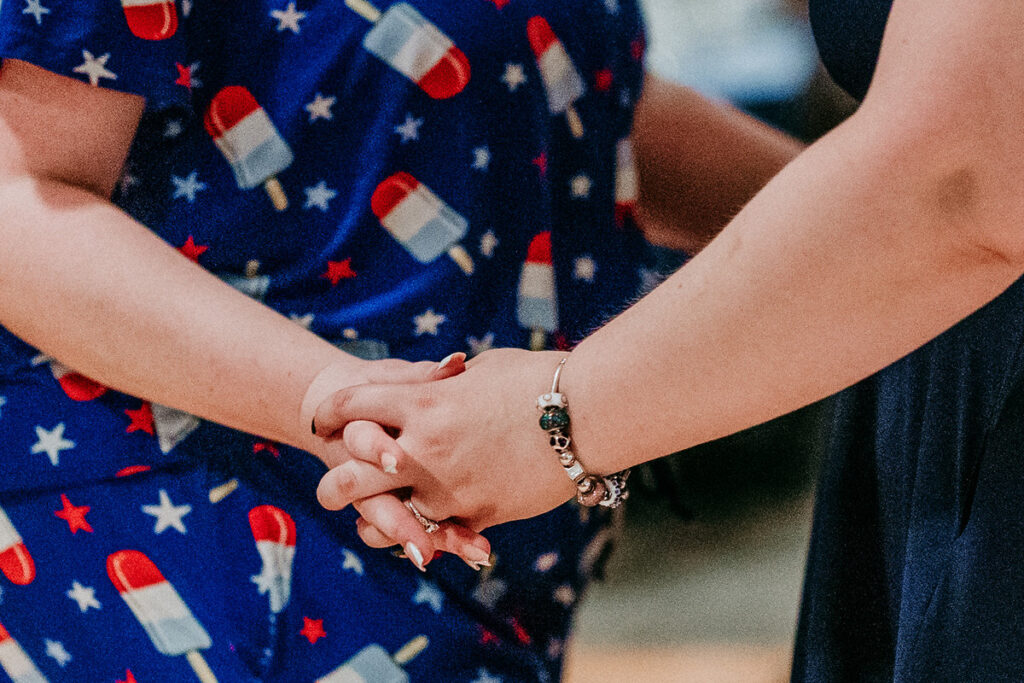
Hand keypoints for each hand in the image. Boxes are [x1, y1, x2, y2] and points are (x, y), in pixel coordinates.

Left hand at [313, 349, 580, 539]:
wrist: (587, 412)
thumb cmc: (537, 378)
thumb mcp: (480, 370)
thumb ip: (445, 383)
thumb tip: (434, 384)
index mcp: (422, 400)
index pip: (351, 406)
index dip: (330, 412)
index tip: (323, 420)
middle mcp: (424, 447)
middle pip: (349, 473)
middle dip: (331, 481)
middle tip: (330, 481)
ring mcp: (449, 486)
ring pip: (384, 519)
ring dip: (371, 520)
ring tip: (366, 520)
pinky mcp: (477, 513)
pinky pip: (435, 534)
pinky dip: (424, 535)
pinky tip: (419, 535)